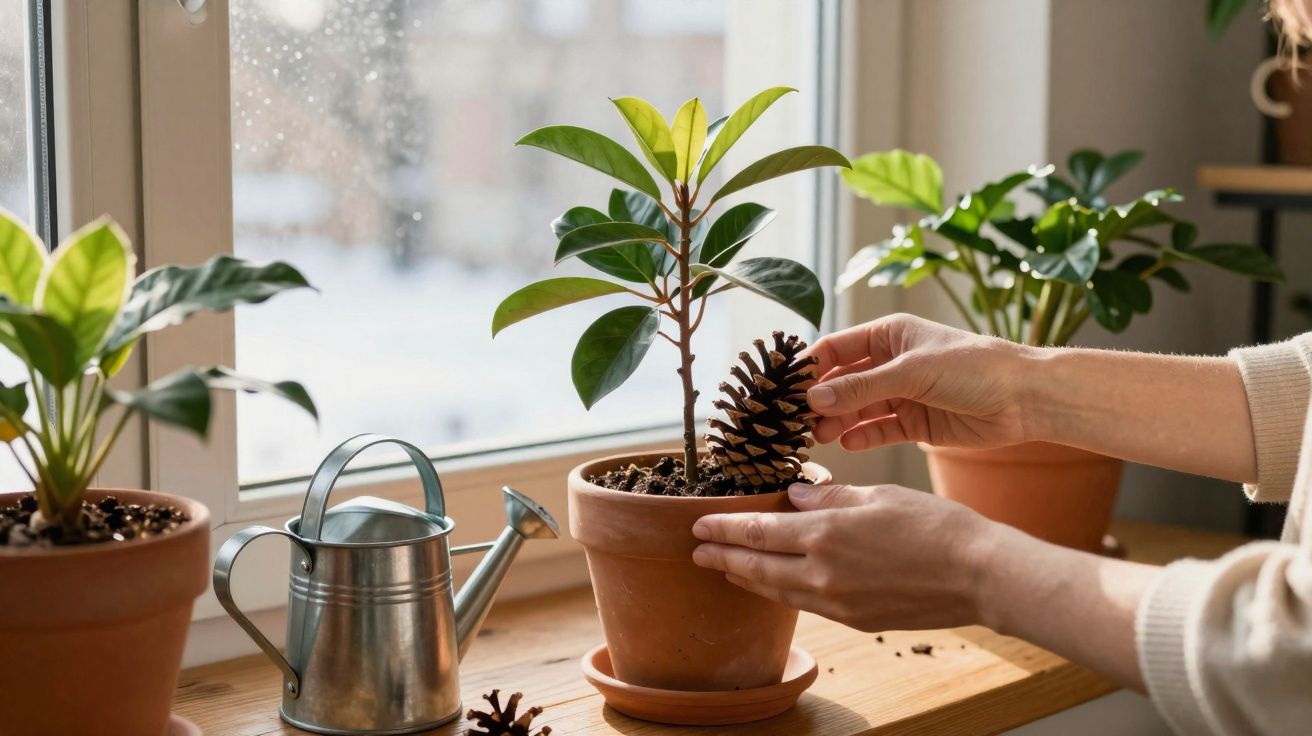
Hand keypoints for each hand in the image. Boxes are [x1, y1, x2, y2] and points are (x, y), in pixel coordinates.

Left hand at [691, 483, 1004, 631]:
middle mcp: (823, 572)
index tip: (699, 524)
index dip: (724, 528)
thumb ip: (830, 497)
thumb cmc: (935, 526)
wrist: (978, 575)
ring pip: (777, 590)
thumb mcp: (878, 495)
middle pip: (757, 566)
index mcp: (826, 534)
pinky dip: (780, 593)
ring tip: (724, 569)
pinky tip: (773, 586)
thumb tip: (793, 495)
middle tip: (696, 551)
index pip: (758, 532)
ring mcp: (838, 601)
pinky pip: (805, 605)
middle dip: (722, 557)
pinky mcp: (855, 619)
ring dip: (746, 579)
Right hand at [803, 313, 1032, 450]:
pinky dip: (861, 437)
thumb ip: (861, 387)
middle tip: (795, 420)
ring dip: (836, 421)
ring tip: (817, 436)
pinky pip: (877, 430)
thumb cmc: (973, 367)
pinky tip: (846, 444)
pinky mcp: (914, 423)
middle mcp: (890, 363)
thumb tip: (812, 398)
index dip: (808, 367)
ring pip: (856, 409)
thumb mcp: (912, 371)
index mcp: (888, 335)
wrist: (1024, 399)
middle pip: (841, 382)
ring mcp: (901, 394)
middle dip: (819, 400)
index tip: (782, 388)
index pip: (835, 349)